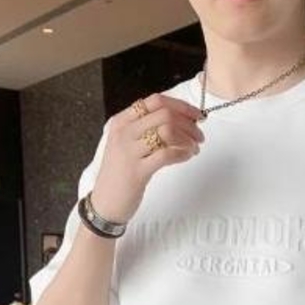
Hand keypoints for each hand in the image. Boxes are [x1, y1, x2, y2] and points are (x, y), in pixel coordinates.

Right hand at [91, 93, 204, 223]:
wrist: (105, 203)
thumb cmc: (121, 175)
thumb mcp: (127, 145)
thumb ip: (147, 130)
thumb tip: (181, 121)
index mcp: (121, 121)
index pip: (155, 101)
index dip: (181, 106)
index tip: (196, 115)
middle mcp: (124, 132)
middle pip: (165, 114)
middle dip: (189, 124)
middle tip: (199, 135)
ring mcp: (129, 151)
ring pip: (167, 131)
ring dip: (187, 138)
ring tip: (194, 148)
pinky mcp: (137, 171)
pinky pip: (167, 154)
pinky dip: (183, 153)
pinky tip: (187, 156)